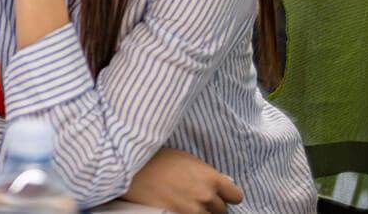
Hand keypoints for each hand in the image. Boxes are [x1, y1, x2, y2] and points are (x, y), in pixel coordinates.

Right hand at [124, 148, 242, 213]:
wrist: (131, 171)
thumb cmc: (156, 160)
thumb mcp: (185, 158)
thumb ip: (205, 172)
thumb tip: (222, 182)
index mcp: (210, 178)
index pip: (235, 196)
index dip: (227, 196)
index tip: (219, 195)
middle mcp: (206, 196)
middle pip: (221, 210)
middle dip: (211, 205)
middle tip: (196, 198)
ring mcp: (193, 210)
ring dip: (200, 213)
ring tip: (186, 204)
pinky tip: (178, 209)